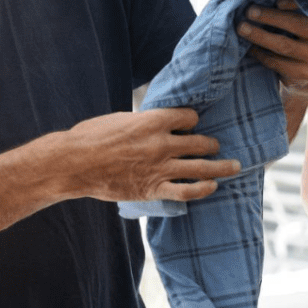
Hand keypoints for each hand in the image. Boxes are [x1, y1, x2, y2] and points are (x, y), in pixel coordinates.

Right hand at [61, 108, 240, 202]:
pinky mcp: (153, 188)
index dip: (192, 120)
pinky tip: (213, 187)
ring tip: (234, 166)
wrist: (74, 163)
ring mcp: (160, 167)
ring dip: (221, 167)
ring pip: (201, 167)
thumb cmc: (91, 136)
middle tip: (216, 145)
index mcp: (153, 121)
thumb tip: (155, 122)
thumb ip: (143, 122)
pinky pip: (187, 190)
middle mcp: (162, 143)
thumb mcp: (120, 119)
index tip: (192, 124)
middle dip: (211, 143)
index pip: (189, 117)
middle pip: (200, 142)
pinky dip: (203, 189)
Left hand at [239, 0, 307, 96]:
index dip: (295, 2)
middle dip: (270, 17)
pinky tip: (250, 48)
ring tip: (242, 28)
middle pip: (298, 25)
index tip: (276, 0)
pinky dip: (262, 54)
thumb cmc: (297, 31)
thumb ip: (293, 3)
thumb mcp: (302, 14)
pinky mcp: (307, 74)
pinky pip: (280, 64)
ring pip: (285, 45)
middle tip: (249, 11)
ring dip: (260, 36)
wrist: (305, 68)